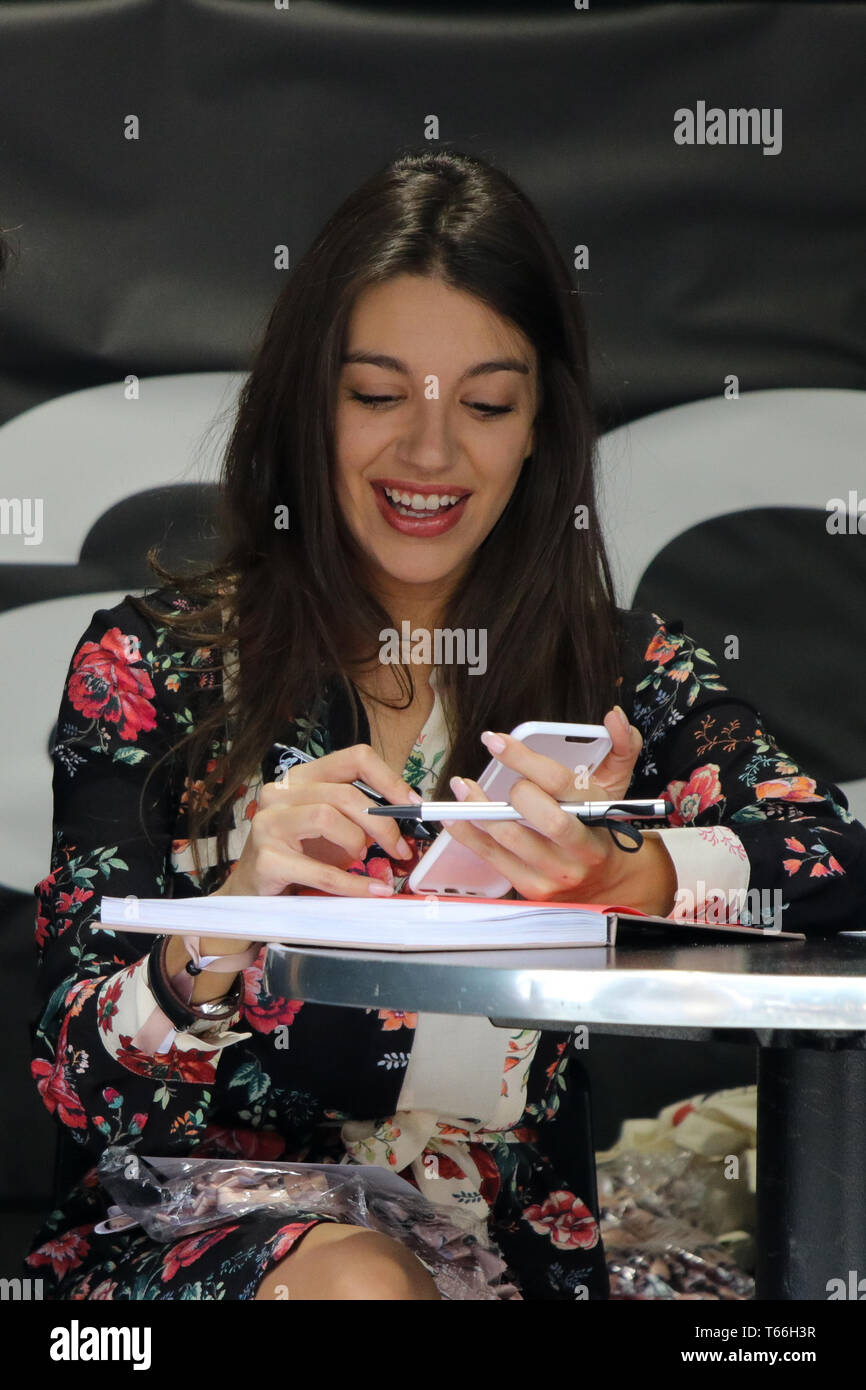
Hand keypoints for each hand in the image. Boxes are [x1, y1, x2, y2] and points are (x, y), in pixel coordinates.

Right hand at [219, 743, 416, 898]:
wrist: (252, 892)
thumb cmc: (297, 856)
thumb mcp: (331, 829)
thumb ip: (360, 817)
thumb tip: (405, 820)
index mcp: (302, 777)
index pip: (354, 759)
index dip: (389, 780)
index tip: (412, 804)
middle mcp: (281, 792)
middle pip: (344, 793)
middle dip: (381, 823)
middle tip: (398, 847)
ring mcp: (269, 823)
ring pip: (327, 817)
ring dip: (357, 842)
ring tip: (362, 858)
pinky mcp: (267, 858)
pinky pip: (320, 870)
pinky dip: (352, 883)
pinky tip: (370, 890)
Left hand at [444, 706, 675, 912]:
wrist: (609, 884)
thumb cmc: (601, 828)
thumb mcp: (616, 787)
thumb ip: (622, 748)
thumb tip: (613, 716)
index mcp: (598, 815)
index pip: (560, 783)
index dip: (524, 758)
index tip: (496, 741)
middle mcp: (580, 848)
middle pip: (543, 817)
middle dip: (514, 793)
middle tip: (504, 782)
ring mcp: (556, 872)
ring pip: (509, 838)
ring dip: (478, 809)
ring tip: (462, 787)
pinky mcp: (533, 889)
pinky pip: (491, 858)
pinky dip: (467, 834)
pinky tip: (455, 816)